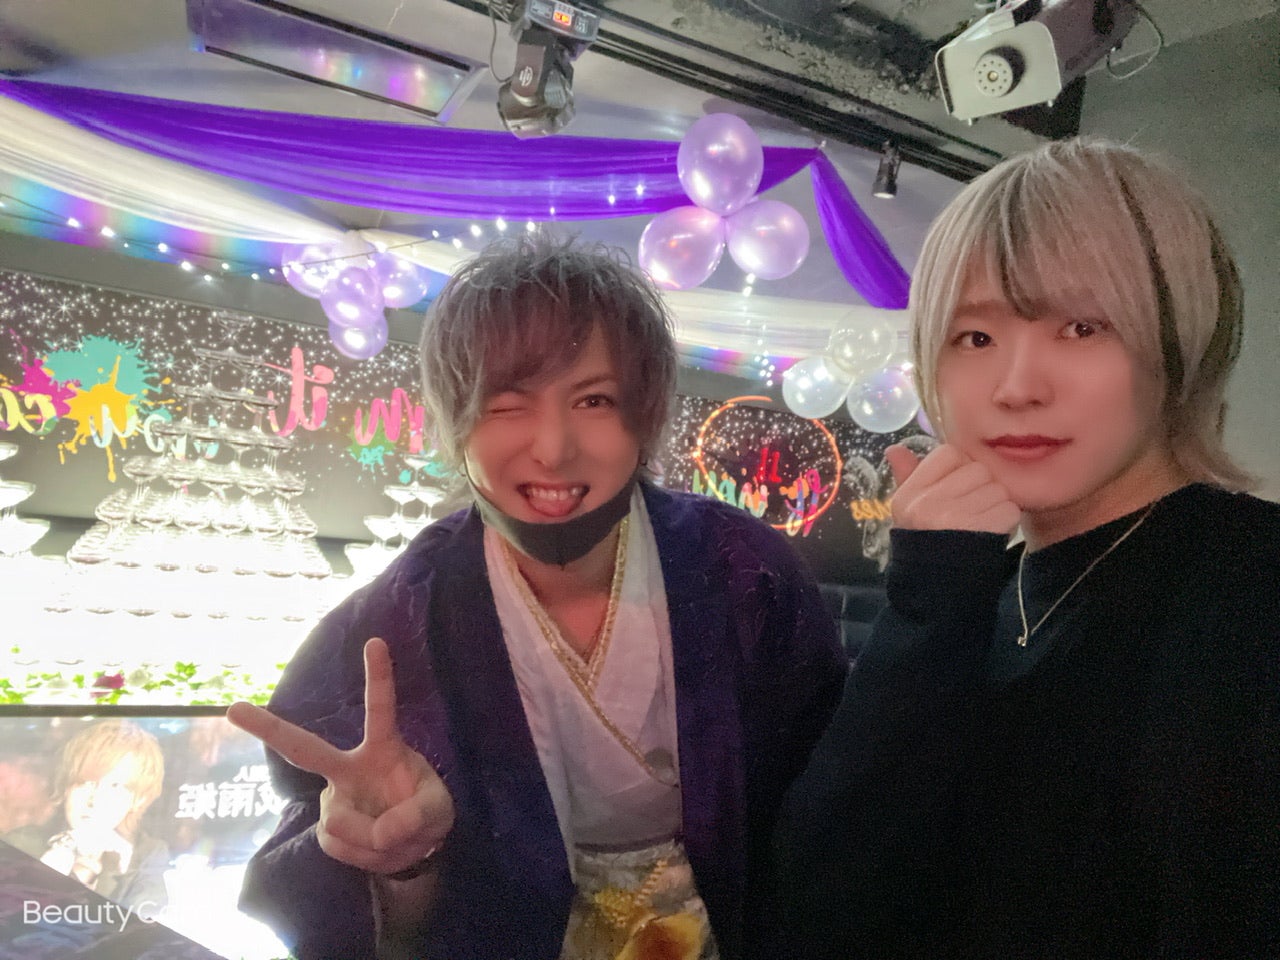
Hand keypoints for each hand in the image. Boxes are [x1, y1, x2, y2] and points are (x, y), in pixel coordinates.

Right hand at [226, 638, 454, 876]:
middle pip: (304, 748)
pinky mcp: (328, 831)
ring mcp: (334, 800)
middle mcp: (349, 769)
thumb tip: (381, 832)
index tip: (375, 641)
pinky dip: (369, 857)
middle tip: (234, 708)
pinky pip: (342, 848)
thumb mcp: (439, 810)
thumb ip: (419, 816)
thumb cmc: (426, 810)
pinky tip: (379, 849)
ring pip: (344, 824)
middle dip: (267, 728)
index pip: (380, 709)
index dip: (379, 677)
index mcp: (384, 748)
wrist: (414, 844)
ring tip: (397, 837)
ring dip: (379, 841)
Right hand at [885, 443, 1020, 534]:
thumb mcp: (907, 511)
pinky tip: (991, 532)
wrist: (936, 590)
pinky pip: (1009, 509)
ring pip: (997, 488)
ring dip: (996, 504)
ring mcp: (956, 517)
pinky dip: (1006, 520)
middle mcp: (929, 503)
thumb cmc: (924, 544)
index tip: (958, 487)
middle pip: (978, 470)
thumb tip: (894, 449)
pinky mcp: (983, 530)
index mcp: (910, 495)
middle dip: (981, 487)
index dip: (960, 467)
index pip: (948, 454)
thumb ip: (906, 476)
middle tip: (972, 508)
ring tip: (980, 522)